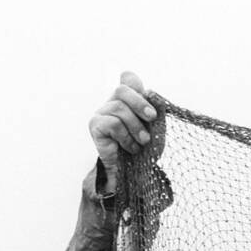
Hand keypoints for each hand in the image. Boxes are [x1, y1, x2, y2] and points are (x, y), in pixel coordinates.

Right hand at [89, 71, 156, 192]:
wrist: (134, 172)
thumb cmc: (144, 148)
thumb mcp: (155, 128)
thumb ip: (155, 110)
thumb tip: (151, 93)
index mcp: (127, 100)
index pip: (128, 78)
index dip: (137, 86)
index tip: (148, 101)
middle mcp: (112, 102)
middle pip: (122, 90)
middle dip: (140, 104)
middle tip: (152, 118)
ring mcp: (101, 112)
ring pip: (120, 109)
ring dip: (136, 127)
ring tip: (143, 141)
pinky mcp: (95, 125)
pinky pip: (114, 124)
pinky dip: (126, 137)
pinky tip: (130, 147)